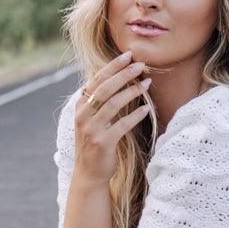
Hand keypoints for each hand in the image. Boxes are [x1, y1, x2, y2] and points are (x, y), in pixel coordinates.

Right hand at [74, 52, 153, 184]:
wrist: (89, 173)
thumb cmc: (95, 141)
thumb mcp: (92, 118)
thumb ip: (101, 100)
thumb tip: (118, 77)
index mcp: (81, 105)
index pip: (97, 79)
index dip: (113, 66)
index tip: (129, 55)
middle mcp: (83, 115)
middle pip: (105, 88)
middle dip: (124, 74)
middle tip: (141, 65)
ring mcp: (92, 129)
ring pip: (114, 103)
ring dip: (132, 91)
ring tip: (147, 84)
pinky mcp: (103, 142)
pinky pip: (122, 124)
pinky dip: (136, 115)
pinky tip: (147, 109)